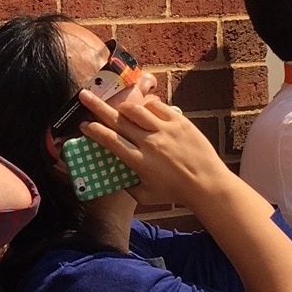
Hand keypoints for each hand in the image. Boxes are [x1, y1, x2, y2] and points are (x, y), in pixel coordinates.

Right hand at [75, 88, 230, 205]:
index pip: (110, 141)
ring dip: (122, 106)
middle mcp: (149, 143)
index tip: (84, 125)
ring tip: (117, 106)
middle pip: (118, 120)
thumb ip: (129, 187)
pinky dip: (147, 105)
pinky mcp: (180, 122)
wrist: (207, 184)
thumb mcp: (146, 196)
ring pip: (136, 110)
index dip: (94, 131)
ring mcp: (165, 130)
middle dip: (97, 107)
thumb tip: (118, 179)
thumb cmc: (175, 193)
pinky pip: (158, 107)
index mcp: (139, 162)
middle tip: (84, 95)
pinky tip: (143, 109)